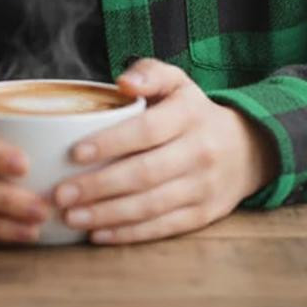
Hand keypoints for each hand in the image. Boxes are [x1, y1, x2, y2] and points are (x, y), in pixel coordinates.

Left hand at [50, 59, 278, 244]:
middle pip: (145, 174)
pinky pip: (162, 227)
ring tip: (71, 216)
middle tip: (60, 194)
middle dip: (99, 186)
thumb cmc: (192, 112)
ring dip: (107, 215)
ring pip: (151, 206)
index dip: (111, 143)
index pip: (147, 130)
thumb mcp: (177, 82)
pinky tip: (98, 233)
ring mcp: (203, 187)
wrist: (245, 149)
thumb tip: (123, 82)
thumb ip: (149, 73)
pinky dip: (128, 234)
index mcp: (189, 114)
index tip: (75, 153)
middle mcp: (200, 151)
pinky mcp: (203, 215)